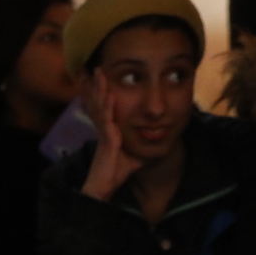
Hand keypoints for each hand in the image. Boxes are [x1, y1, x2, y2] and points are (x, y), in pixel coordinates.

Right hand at [77, 79, 140, 201]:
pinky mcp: (107, 139)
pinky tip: (109, 95)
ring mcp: (104, 132)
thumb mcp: (135, 158)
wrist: (104, 186)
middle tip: (98, 68)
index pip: (106, 107)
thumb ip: (143, 150)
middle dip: (99, 85)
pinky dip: (107, 106)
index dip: (104, 92)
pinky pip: (106, 119)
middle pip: (100, 102)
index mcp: (109, 130)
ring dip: (100, 89)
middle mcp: (104, 128)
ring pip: (100, 106)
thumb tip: (157, 147)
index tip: (104, 78)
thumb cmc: (116, 173)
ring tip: (100, 73)